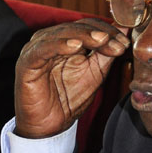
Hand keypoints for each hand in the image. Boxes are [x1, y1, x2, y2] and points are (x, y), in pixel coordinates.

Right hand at [14, 18, 129, 138]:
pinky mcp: (26, 62)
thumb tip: (125, 30)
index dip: (107, 31)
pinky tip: (76, 46)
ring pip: (61, 33)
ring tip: (102, 40)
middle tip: (117, 42)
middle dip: (99, 33)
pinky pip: (43, 49)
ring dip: (84, 35)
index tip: (125, 42)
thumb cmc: (69, 99)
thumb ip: (107, 52)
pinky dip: (59, 45)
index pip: (88, 26)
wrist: (49, 126)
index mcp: (66, 40)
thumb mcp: (95, 73)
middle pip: (76, 27)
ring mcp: (37, 50)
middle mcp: (50, 41)